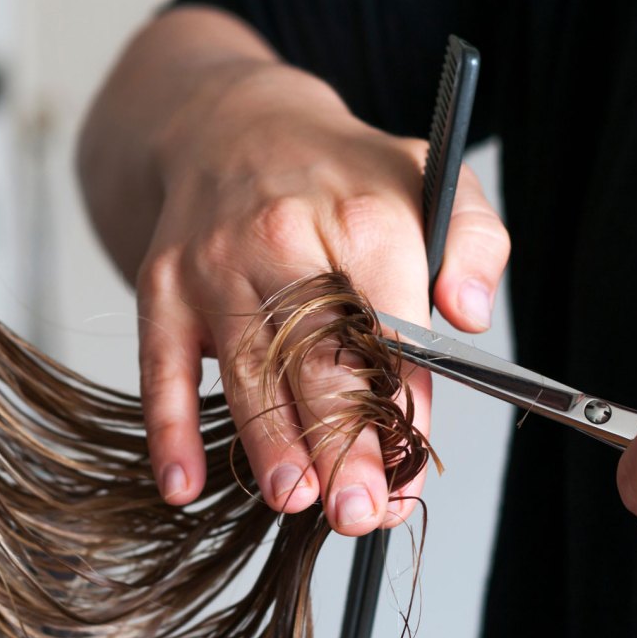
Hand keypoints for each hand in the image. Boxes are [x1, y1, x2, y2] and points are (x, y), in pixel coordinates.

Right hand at [126, 62, 507, 534]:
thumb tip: (470, 317)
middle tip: (359, 510)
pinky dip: (169, 428)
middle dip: (341, 442)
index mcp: (361, 218)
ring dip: (268, 441)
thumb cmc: (343, 175)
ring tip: (294, 500)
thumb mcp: (432, 178)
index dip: (403, 401)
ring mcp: (214, 266)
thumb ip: (475, 243)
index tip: (413, 463)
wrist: (234, 126)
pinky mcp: (163, 287)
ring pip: (245, 368)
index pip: (390, 326)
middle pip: (317, 356)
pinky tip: (184, 484)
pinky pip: (161, 364)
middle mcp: (282, 238)